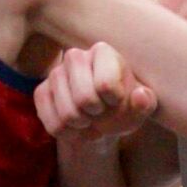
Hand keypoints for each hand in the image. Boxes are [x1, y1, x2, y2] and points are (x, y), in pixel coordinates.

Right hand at [34, 43, 156, 146]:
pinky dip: (69, 134)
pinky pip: (53, 124)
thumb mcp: (141, 106)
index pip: (105, 84)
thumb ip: (146, 102)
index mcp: (103, 52)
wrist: (102, 118)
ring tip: (91, 121)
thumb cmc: (125, 106)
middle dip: (97, 115)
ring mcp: (55, 73)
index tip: (117, 100)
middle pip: (84, 99)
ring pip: (68, 115)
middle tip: (102, 113)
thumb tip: (140, 95)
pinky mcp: (41, 92)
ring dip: (84, 126)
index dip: (114, 102)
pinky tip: (77, 127)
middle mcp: (75, 56)